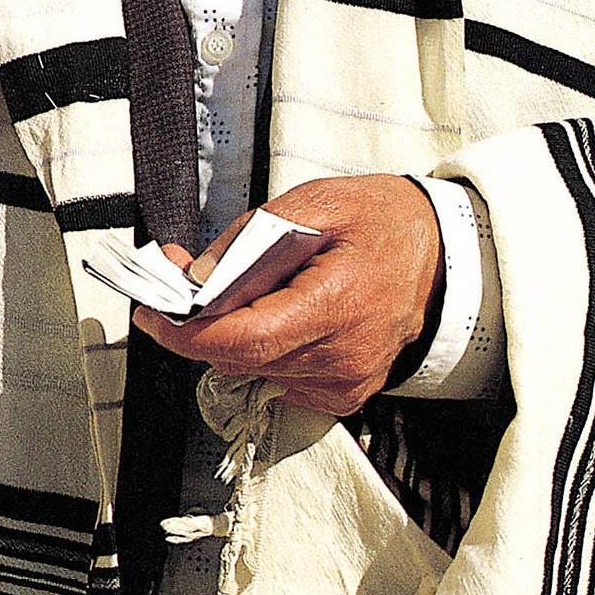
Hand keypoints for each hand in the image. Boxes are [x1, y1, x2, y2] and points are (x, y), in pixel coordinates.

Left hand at [133, 175, 442, 415]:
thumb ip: (251, 237)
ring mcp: (348, 381)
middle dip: (198, 322)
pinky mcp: (347, 393)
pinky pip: (280, 378)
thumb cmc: (380, 220)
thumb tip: (198, 276)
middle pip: (241, 358)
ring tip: (234, 287)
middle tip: (181, 280)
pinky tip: (274, 311)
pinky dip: (262, 348)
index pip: (245, 340)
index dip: (187, 332)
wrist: (442, 253)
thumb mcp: (314, 202)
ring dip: (229, 334)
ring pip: (255, 370)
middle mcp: (344, 355)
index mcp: (338, 304)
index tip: (152, 313)